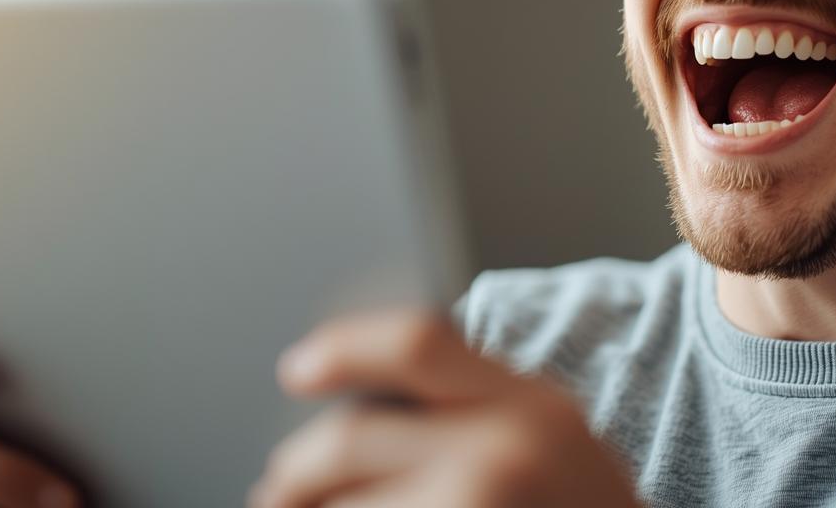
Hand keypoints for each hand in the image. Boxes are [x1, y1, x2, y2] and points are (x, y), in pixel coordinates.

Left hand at [251, 309, 640, 507]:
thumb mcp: (558, 442)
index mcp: (535, 406)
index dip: (346, 349)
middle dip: (294, 474)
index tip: (298, 368)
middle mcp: (505, 454)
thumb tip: (367, 405)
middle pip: (348, 441)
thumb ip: (485, 408)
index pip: (418, 343)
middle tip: (277, 492)